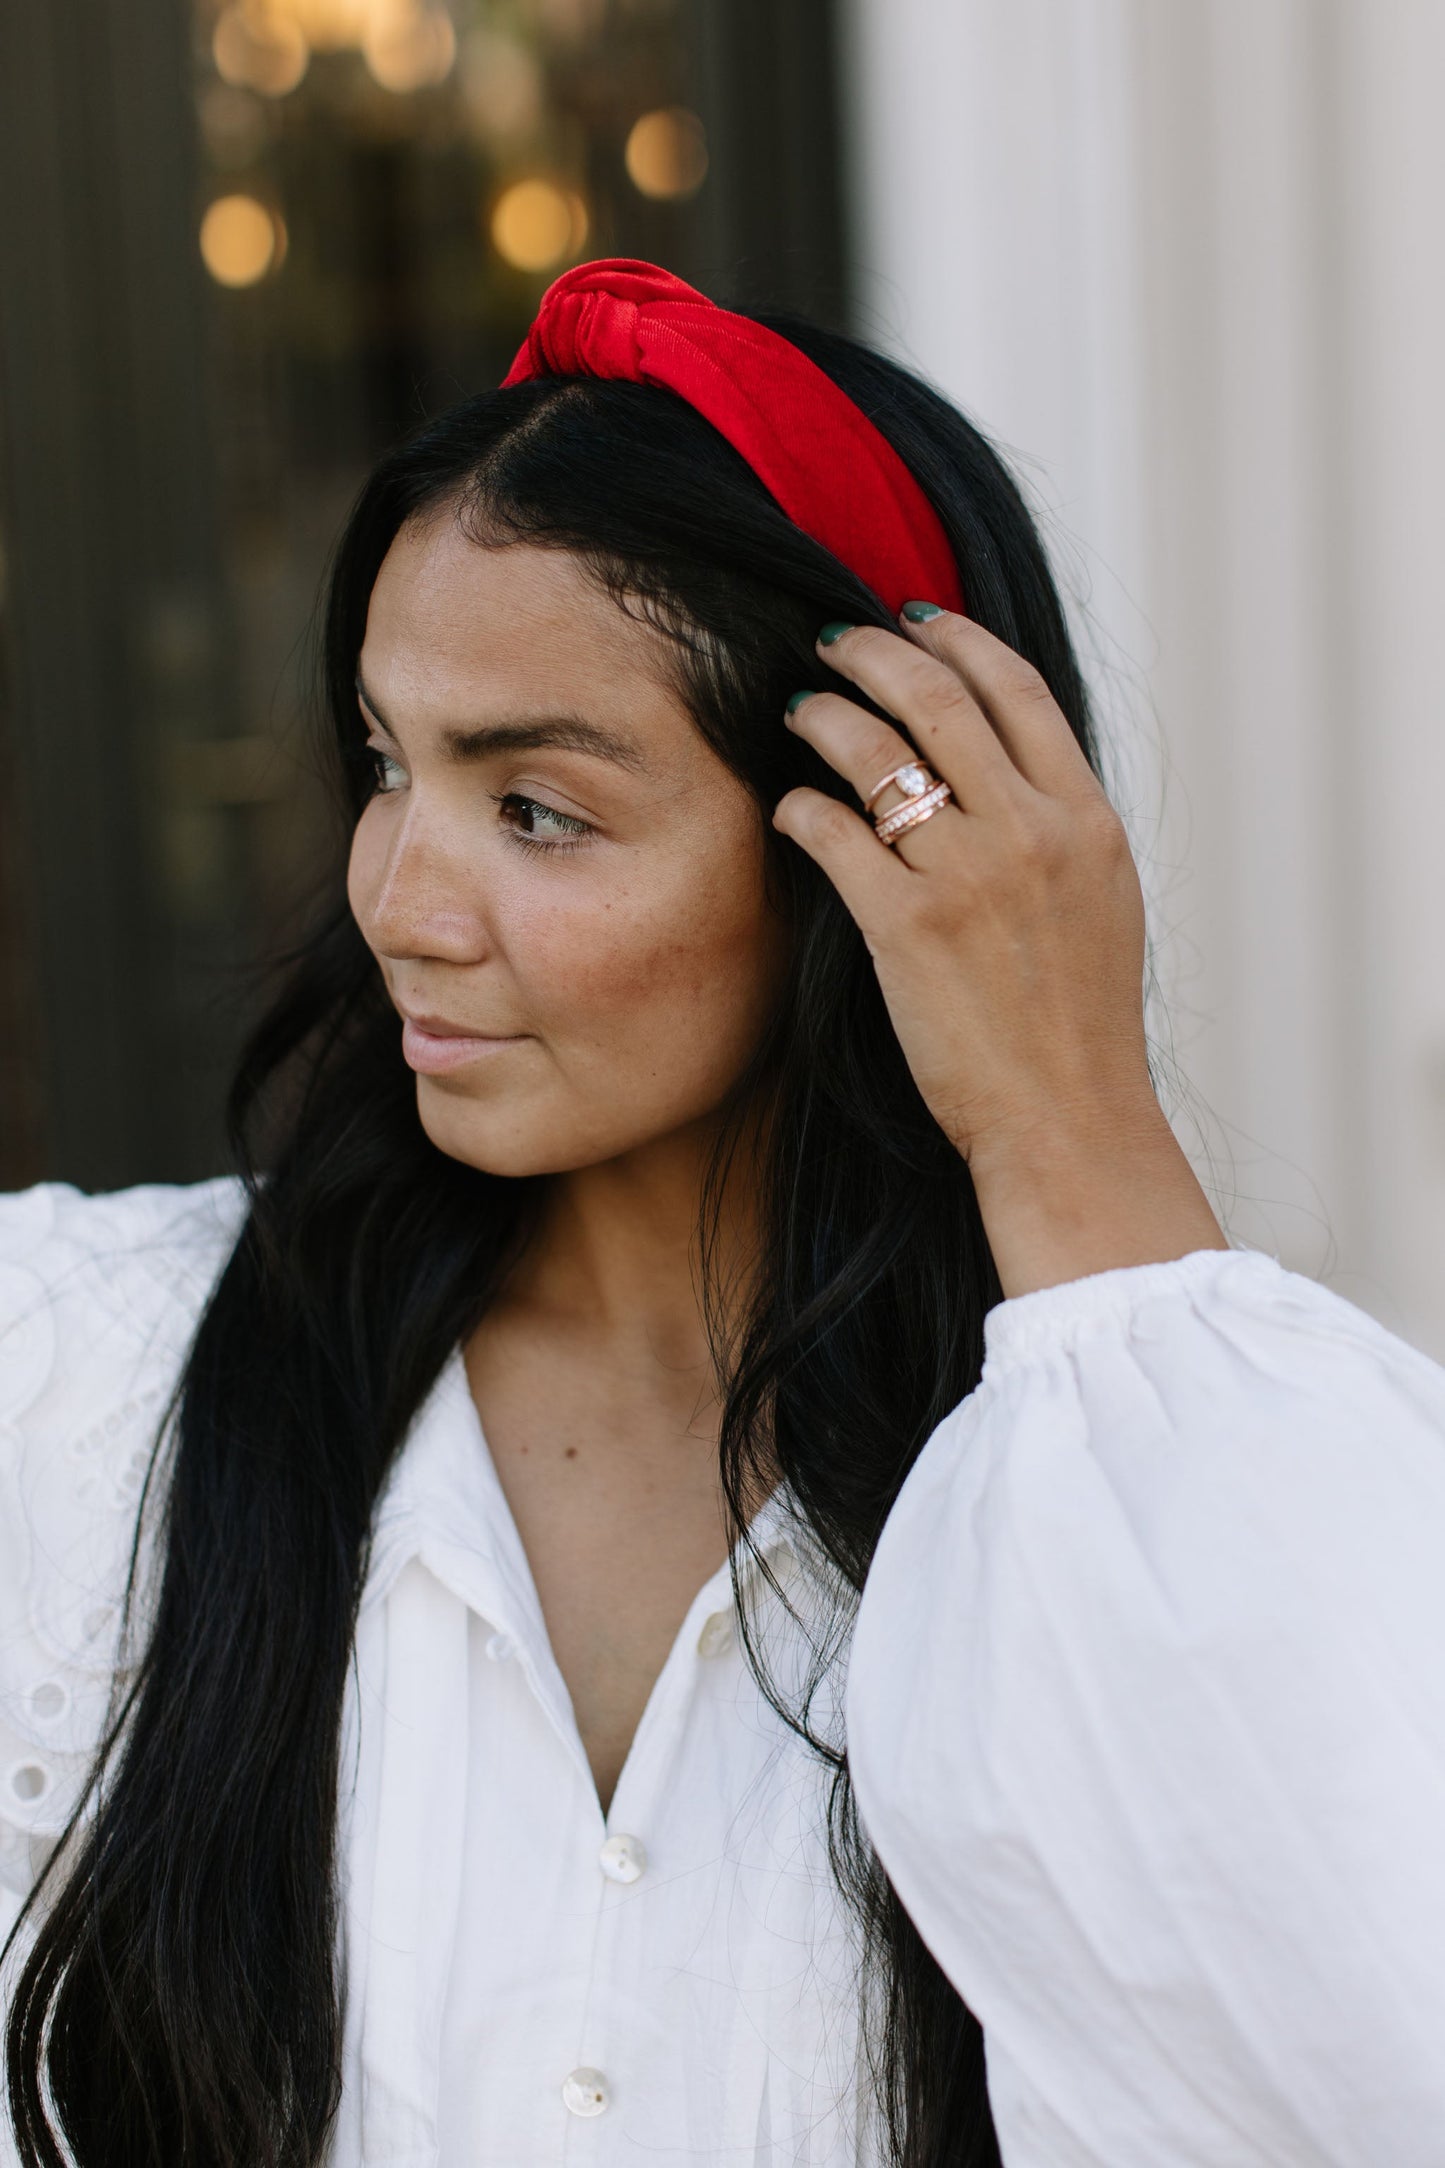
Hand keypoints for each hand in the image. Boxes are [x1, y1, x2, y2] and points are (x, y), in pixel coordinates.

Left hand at [773, 605, 1227, 1295]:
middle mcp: (1034, 832)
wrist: (1069, 1119)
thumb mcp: (1102, 906)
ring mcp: (970, 876)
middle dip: (876, 653)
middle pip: (940, 698)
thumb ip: (1061, 832)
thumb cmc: (1080, 1027)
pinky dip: (803, 807)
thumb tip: (1011, 778)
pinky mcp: (908, 928)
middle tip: (832, 643)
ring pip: (879, 752)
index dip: (959, 640)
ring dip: (827, 717)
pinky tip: (788, 808)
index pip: (1017, 690)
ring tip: (799, 711)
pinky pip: (836, 833)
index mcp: (1087, 820)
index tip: (917, 620)